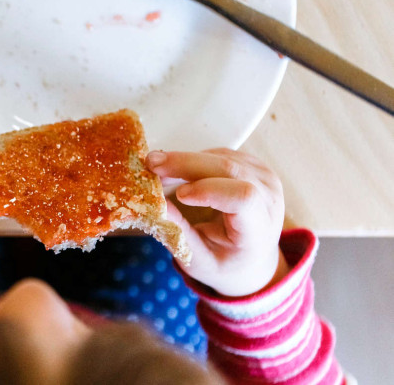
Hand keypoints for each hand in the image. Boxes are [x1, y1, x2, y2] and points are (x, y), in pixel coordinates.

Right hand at [147, 149, 288, 296]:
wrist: (253, 259)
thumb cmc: (225, 264)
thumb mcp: (199, 261)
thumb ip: (179, 234)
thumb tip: (154, 204)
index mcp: (259, 227)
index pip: (243, 197)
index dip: (209, 190)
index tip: (179, 195)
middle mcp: (269, 196)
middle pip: (228, 168)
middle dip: (185, 164)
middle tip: (150, 164)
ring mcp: (263, 176)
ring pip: (220, 157)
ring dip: (185, 161)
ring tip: (158, 172)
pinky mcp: (252, 164)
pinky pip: (218, 154)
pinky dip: (193, 159)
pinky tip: (176, 171)